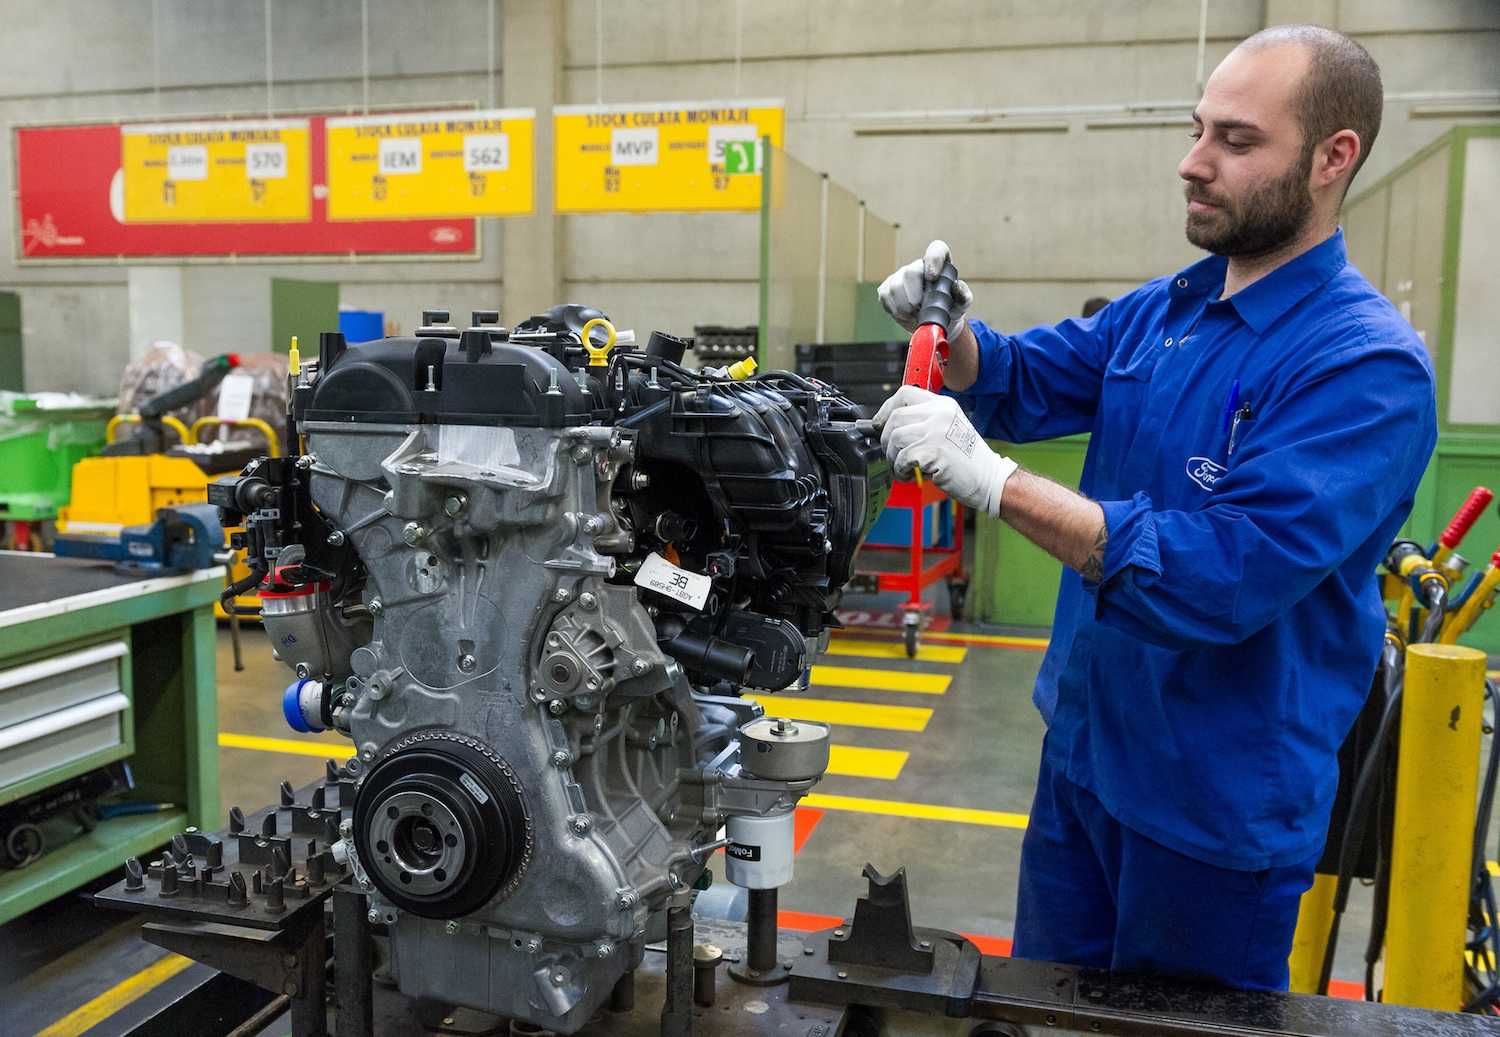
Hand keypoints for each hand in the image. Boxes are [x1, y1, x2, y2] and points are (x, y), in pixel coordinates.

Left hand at [874, 386, 1017, 516]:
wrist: (989, 478)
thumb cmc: (967, 460)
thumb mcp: (947, 429)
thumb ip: (922, 422)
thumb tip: (887, 426)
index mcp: (943, 405)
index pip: (904, 394)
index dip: (886, 409)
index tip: (880, 425)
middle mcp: (940, 414)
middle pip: (895, 417)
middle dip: (887, 440)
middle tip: (895, 455)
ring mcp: (937, 430)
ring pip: (895, 438)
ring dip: (893, 458)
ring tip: (905, 467)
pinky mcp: (934, 450)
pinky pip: (902, 458)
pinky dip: (901, 471)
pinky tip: (911, 475)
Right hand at [877, 240, 973, 338]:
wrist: (934, 324)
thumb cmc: (950, 310)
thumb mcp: (961, 304)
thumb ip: (964, 295)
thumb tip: (957, 286)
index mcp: (940, 264)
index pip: (936, 250)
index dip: (932, 260)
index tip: (931, 277)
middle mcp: (918, 266)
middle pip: (911, 272)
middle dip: (914, 296)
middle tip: (921, 310)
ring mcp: (900, 276)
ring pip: (895, 286)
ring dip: (905, 306)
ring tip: (915, 314)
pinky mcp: (887, 287)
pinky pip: (886, 296)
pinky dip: (895, 309)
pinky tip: (905, 314)